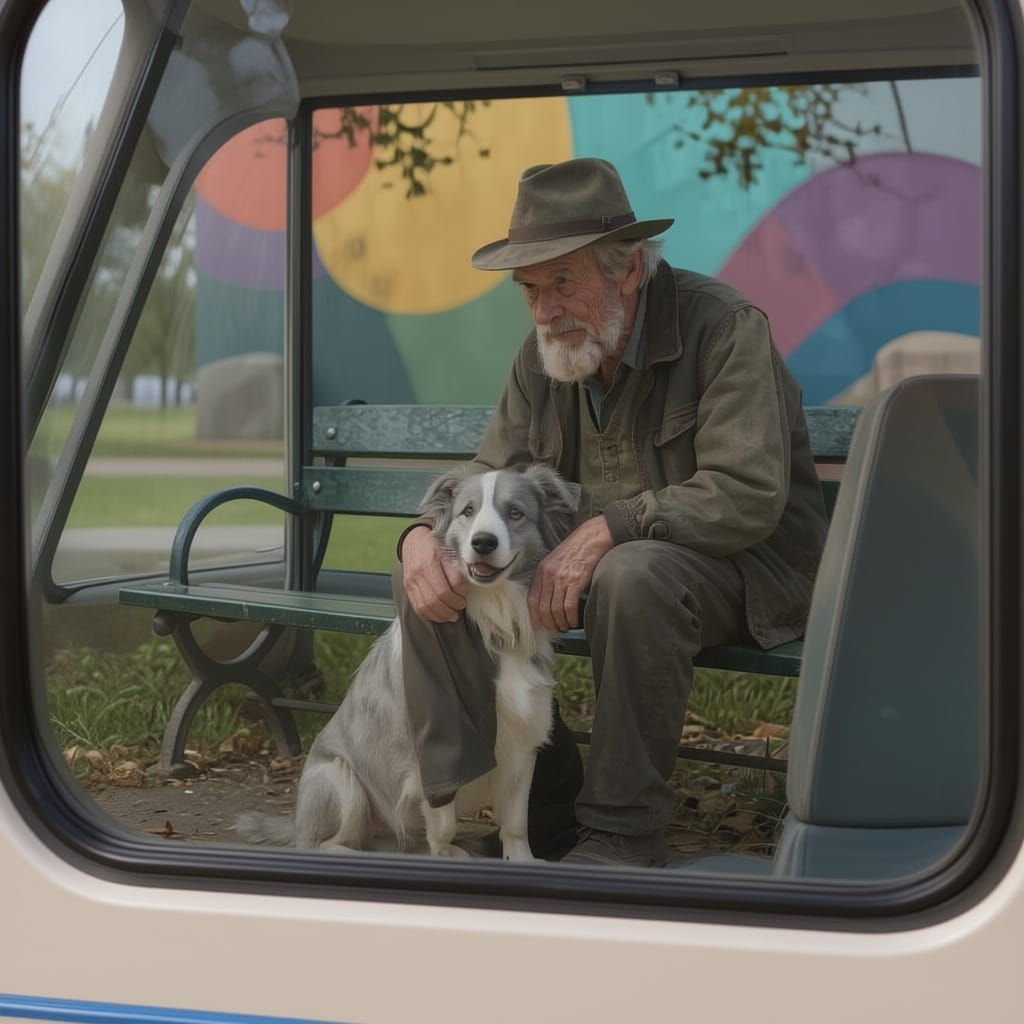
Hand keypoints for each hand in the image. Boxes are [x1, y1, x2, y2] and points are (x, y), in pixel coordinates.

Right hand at [400, 526, 466, 622]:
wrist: (413, 541)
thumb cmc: (432, 545)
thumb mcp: (447, 551)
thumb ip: (456, 569)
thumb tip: (464, 587)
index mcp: (432, 561)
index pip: (449, 585)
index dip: (460, 594)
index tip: (464, 596)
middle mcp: (419, 573)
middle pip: (437, 599)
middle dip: (452, 607)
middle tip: (460, 606)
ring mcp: (411, 582)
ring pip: (427, 606)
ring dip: (442, 614)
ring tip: (452, 614)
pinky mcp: (408, 589)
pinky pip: (418, 607)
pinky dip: (429, 615)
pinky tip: (438, 615)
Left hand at [528, 516, 613, 631]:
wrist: (592, 537)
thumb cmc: (577, 549)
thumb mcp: (556, 560)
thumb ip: (549, 576)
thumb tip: (548, 598)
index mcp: (542, 570)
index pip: (532, 599)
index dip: (534, 616)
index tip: (539, 625)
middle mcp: (549, 575)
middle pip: (542, 608)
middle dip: (548, 623)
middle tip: (554, 629)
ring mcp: (562, 579)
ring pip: (555, 610)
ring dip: (560, 623)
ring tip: (565, 626)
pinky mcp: (575, 581)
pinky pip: (569, 606)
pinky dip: (570, 617)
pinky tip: (574, 621)